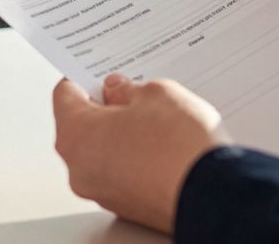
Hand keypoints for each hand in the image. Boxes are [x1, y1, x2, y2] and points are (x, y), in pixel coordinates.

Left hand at [53, 75, 223, 232]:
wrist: (213, 196)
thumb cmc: (181, 148)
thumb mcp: (156, 94)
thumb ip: (128, 88)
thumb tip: (118, 90)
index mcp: (76, 135)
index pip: (65, 94)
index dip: (84, 78)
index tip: (100, 72)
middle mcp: (80, 168)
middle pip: (81, 126)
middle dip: (105, 107)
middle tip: (132, 94)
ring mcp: (102, 191)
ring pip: (101, 152)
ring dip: (121, 134)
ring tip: (154, 121)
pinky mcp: (126, 206)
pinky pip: (120, 173)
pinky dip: (134, 159)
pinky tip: (160, 147)